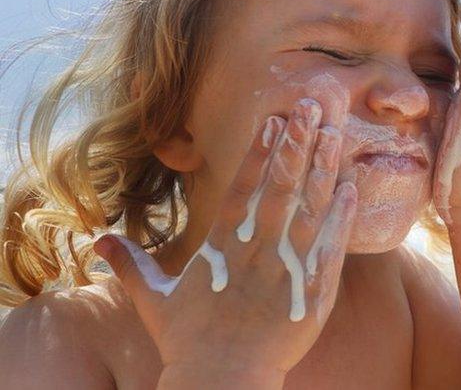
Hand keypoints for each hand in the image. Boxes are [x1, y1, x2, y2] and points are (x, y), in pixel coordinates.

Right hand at [93, 96, 356, 376]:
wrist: (223, 381)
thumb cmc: (188, 342)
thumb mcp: (153, 300)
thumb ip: (131, 265)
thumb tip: (98, 242)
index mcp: (222, 246)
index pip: (244, 187)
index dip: (259, 151)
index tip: (274, 119)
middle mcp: (257, 250)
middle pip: (281, 187)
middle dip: (297, 144)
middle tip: (312, 107)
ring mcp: (287, 268)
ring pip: (310, 209)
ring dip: (323, 169)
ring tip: (335, 134)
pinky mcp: (314, 291)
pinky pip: (332, 247)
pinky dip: (342, 217)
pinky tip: (352, 188)